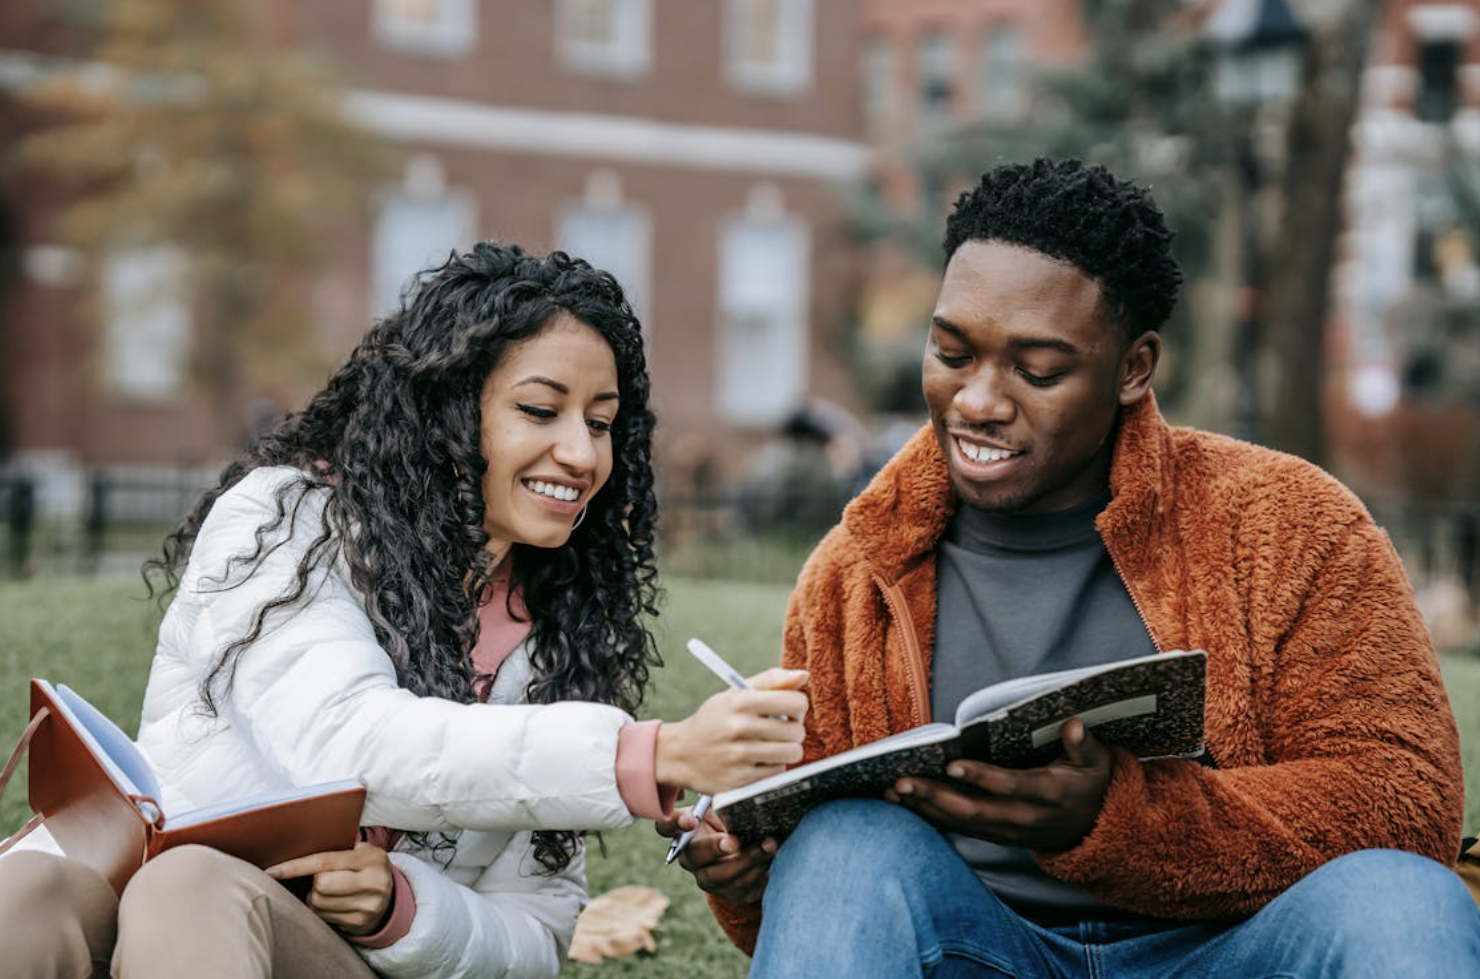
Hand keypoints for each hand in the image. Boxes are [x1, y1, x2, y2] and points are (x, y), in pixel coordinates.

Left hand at [265, 841, 394, 935]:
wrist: (390, 896)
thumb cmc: (365, 867)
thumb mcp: (360, 851)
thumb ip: (336, 848)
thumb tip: (293, 849)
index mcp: (371, 858)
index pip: (325, 861)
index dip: (295, 867)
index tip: (271, 871)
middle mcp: (373, 883)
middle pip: (320, 886)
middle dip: (313, 883)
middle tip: (320, 878)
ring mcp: (368, 906)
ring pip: (319, 903)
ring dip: (314, 897)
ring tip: (327, 891)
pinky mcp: (359, 923)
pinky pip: (324, 917)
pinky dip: (321, 910)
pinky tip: (332, 903)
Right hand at [655, 668, 808, 795]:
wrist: (680, 754)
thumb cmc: (716, 720)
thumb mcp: (736, 693)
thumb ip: (771, 681)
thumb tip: (804, 675)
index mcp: (741, 701)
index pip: (795, 703)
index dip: (797, 706)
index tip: (789, 710)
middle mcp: (739, 728)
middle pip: (797, 731)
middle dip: (793, 730)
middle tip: (779, 730)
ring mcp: (739, 756)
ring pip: (791, 754)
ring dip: (787, 750)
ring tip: (771, 746)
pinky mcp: (739, 781)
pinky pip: (777, 773)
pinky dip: (772, 767)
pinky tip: (757, 761)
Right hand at [656, 803, 775, 905]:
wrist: (748, 852)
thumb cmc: (731, 822)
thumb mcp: (724, 809)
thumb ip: (724, 803)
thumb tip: (741, 793)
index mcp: (683, 830)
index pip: (666, 827)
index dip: (674, 824)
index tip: (690, 820)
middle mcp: (689, 856)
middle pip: (694, 856)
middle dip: (714, 848)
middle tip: (734, 840)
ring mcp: (705, 877)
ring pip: (719, 875)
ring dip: (746, 860)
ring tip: (767, 845)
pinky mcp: (725, 891)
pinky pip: (739, 885)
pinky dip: (757, 869)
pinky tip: (770, 855)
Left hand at [886, 718, 1112, 850]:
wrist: (1093, 830)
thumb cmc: (1090, 786)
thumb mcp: (1097, 765)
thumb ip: (1085, 745)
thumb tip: (1073, 724)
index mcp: (1048, 795)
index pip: (1010, 787)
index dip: (981, 777)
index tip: (952, 763)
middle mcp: (1023, 818)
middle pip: (974, 811)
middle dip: (935, 796)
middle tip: (902, 781)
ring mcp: (1007, 831)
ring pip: (961, 823)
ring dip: (924, 807)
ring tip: (891, 790)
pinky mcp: (995, 835)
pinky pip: (958, 828)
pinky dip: (929, 816)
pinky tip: (903, 803)